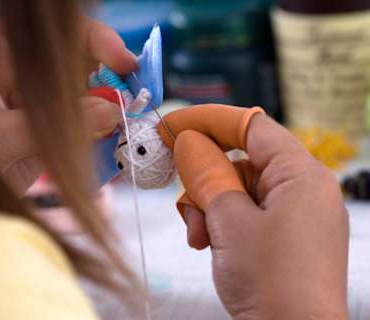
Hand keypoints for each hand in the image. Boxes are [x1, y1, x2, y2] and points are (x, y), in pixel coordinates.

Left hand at [0, 18, 135, 193]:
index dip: (97, 42)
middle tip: (131, 104)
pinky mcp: (43, 121)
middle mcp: (16, 67)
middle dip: (106, 82)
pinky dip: (95, 130)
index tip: (126, 65)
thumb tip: (111, 112)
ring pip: (81, 91)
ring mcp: (31, 95)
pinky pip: (78, 118)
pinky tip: (105, 142)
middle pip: (75, 60)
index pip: (54, 34)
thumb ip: (56, 125)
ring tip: (120, 128)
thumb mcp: (0, 139)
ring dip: (104, 110)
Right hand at [178, 115, 348, 318]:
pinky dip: (222, 223)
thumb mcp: (229, 220)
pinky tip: (208, 243)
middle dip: (206, 180)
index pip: (251, 126)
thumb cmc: (272, 281)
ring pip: (238, 190)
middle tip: (184, 198)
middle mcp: (302, 189)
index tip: (171, 127)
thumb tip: (187, 141)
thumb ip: (207, 173)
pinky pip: (246, 213)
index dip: (207, 121)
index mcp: (301, 175)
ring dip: (209, 207)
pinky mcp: (285, 236)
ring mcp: (295, 214)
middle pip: (241, 161)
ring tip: (199, 235)